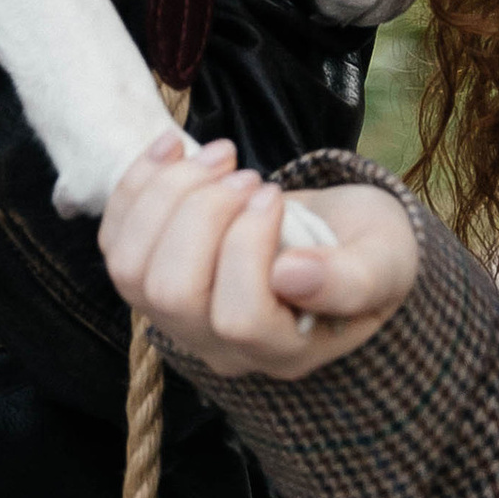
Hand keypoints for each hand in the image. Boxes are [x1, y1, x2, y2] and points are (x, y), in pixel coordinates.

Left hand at [100, 134, 418, 379]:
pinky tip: (175, 147)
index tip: (274, 194)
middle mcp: (220, 347)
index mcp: (284, 350)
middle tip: (247, 175)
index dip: (246, 248)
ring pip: (132, 268)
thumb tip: (291, 277)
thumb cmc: (367, 250)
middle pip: (173, 294)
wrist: (338, 238)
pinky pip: (114, 239)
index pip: (238, 319)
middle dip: (201, 215)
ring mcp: (178, 316)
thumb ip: (349, 280)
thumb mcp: (384, 261)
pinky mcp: (151, 276)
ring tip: (220, 157)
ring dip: (168, 195)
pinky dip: (136, 184)